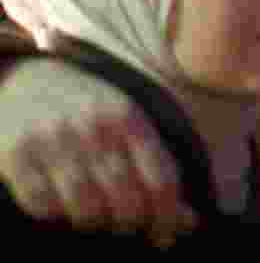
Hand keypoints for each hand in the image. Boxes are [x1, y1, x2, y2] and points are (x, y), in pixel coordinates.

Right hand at [0, 57, 196, 245]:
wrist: (29, 78)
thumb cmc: (90, 109)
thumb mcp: (130, 122)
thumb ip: (159, 165)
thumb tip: (188, 221)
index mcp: (130, 118)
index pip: (161, 180)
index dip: (168, 217)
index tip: (165, 234)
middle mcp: (94, 128)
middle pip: (126, 201)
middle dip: (132, 224)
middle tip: (128, 225)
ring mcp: (54, 140)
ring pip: (87, 210)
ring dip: (95, 223)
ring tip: (96, 215)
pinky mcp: (16, 154)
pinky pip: (42, 206)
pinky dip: (55, 215)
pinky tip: (61, 204)